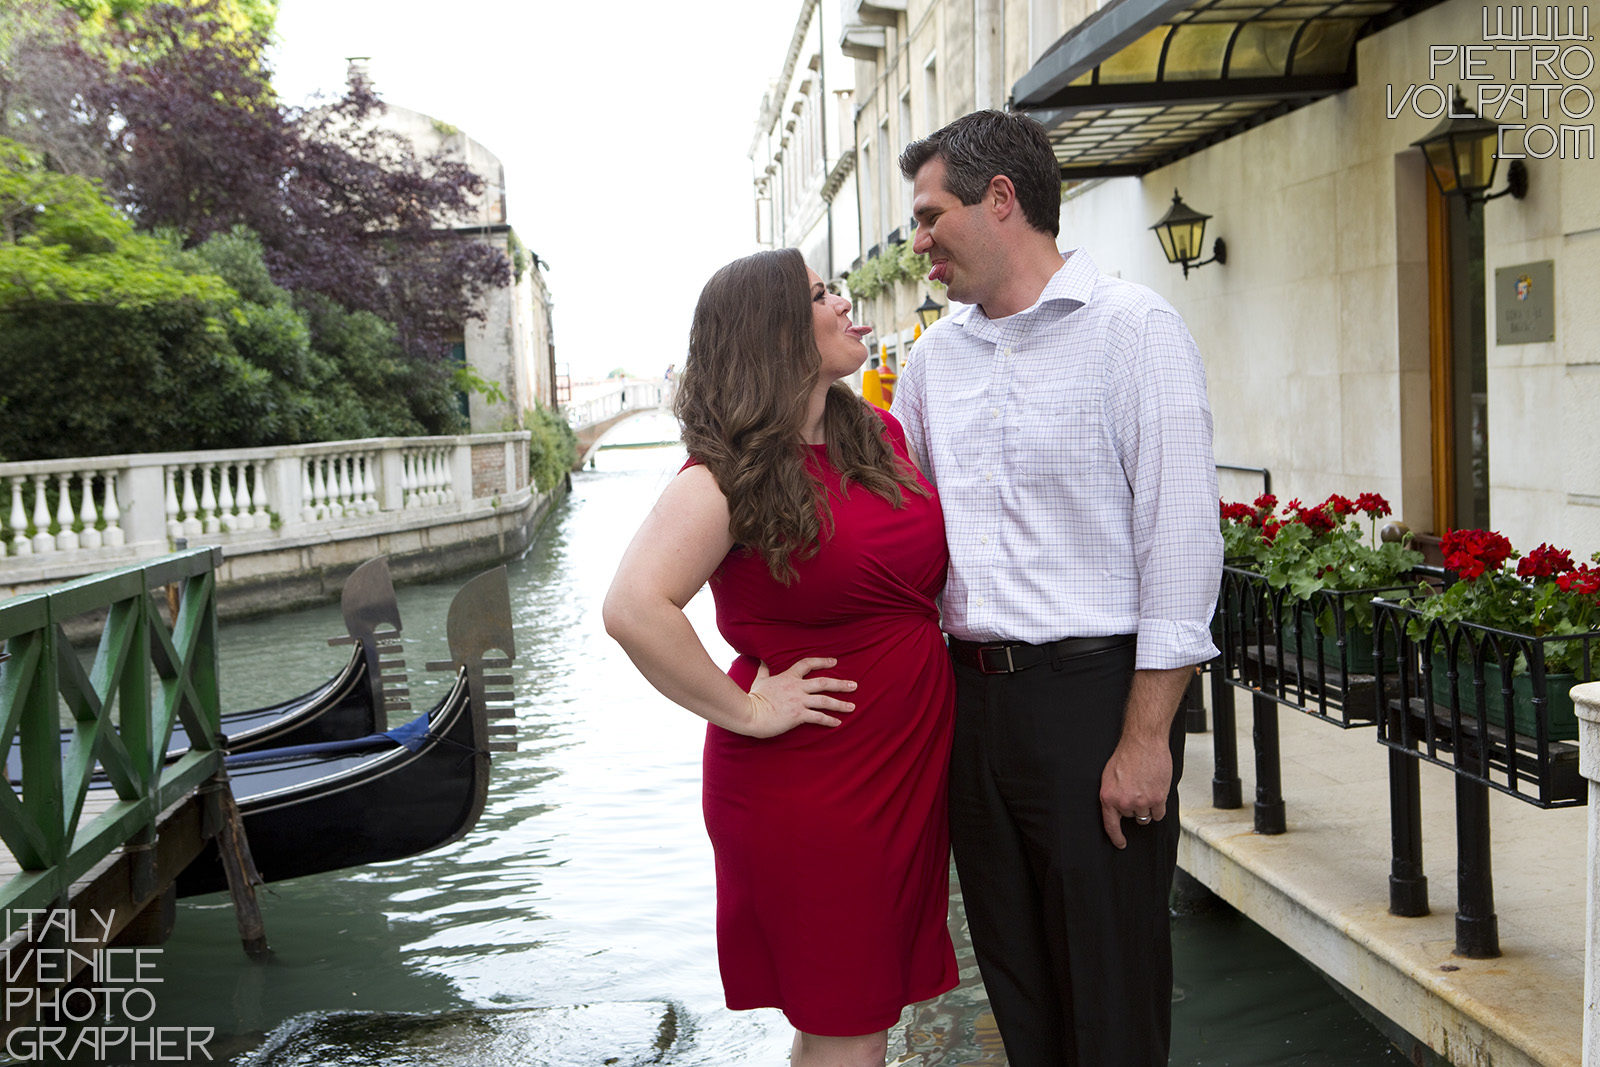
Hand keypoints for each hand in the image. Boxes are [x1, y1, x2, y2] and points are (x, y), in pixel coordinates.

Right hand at [740, 658, 856, 737]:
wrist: (749, 713)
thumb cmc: (753, 698)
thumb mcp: (759, 680)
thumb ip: (763, 670)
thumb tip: (761, 660)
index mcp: (788, 677)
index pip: (808, 664)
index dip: (822, 661)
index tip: (834, 662)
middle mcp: (797, 687)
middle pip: (823, 682)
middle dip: (840, 684)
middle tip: (854, 685)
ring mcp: (798, 701)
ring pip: (825, 701)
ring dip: (840, 704)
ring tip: (852, 706)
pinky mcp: (798, 715)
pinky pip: (818, 717)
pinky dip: (829, 720)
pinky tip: (838, 723)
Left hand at [1099, 733, 1172, 848]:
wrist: (1143, 742)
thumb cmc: (1126, 755)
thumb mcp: (1109, 776)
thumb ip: (1113, 795)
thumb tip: (1117, 810)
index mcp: (1108, 797)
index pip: (1110, 825)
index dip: (1116, 837)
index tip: (1121, 844)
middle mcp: (1124, 803)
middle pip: (1131, 816)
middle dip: (1134, 806)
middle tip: (1137, 789)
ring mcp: (1141, 802)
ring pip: (1146, 816)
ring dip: (1147, 806)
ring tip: (1146, 787)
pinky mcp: (1157, 799)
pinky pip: (1159, 814)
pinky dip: (1159, 806)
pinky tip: (1156, 792)